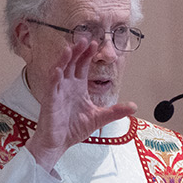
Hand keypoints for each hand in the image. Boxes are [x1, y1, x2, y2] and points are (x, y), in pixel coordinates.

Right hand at [24, 38, 136, 170]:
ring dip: (64, 60)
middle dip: (77, 52)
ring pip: (59, 71)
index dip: (87, 55)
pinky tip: (57, 70)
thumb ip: (115, 111)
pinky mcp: (50, 102)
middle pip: (71, 64)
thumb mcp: (99, 118)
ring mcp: (57, 93)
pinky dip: (53, 78)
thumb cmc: (74, 129)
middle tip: (85, 39)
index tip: (95, 44)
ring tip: (70, 48)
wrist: (59, 143)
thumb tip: (133, 106)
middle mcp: (67, 86)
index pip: (82, 66)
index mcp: (78, 87)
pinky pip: (50, 87)